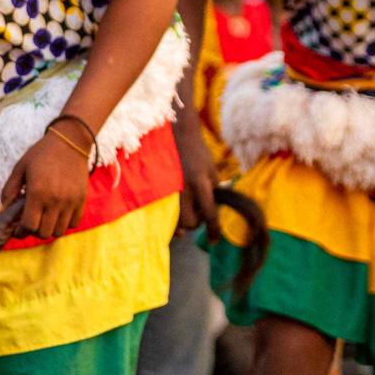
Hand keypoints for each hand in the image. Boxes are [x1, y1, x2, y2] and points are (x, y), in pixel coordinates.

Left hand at [3, 131, 91, 242]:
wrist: (70, 142)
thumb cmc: (41, 154)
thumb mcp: (20, 168)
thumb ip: (9, 190)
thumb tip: (2, 211)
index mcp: (37, 192)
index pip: (28, 226)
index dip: (20, 231)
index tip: (17, 228)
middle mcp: (55, 200)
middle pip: (43, 233)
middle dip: (34, 231)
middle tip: (31, 222)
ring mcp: (70, 202)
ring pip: (59, 231)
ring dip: (49, 228)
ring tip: (44, 218)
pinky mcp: (81, 200)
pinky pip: (73, 224)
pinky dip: (64, 223)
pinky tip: (57, 214)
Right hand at [174, 111, 218, 235]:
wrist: (176, 133)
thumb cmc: (197, 152)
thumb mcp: (211, 169)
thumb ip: (214, 190)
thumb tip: (214, 211)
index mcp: (200, 182)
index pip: (210, 213)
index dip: (215, 230)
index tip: (215, 241)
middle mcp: (184, 188)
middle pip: (190, 222)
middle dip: (196, 223)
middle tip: (198, 211)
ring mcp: (169, 189)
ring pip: (175, 220)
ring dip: (183, 220)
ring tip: (187, 208)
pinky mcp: (158, 188)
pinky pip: (163, 213)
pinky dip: (170, 219)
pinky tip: (174, 217)